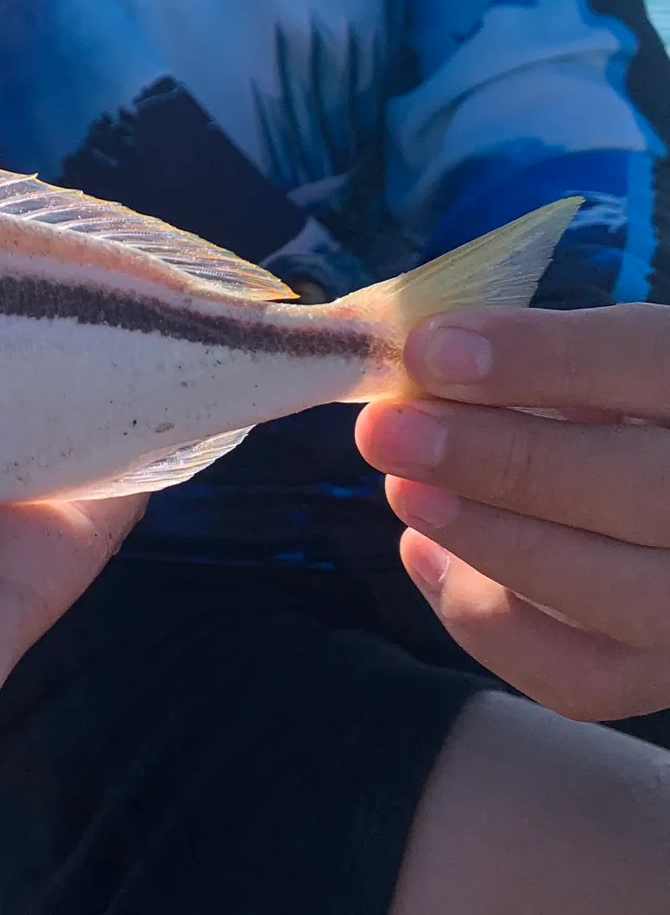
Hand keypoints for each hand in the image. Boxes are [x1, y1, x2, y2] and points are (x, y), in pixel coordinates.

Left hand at [356, 302, 669, 720]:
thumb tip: (425, 361)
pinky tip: (428, 554)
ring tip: (404, 489)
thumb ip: (538, 361)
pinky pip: (578, 678)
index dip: (544, 358)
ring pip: (613, 595)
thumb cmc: (621, 418)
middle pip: (642, 492)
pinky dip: (487, 619)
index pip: (652, 363)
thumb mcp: (604, 366)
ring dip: (487, 540)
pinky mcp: (661, 681)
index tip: (431, 349)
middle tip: (387, 429)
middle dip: (501, 460)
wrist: (655, 508)